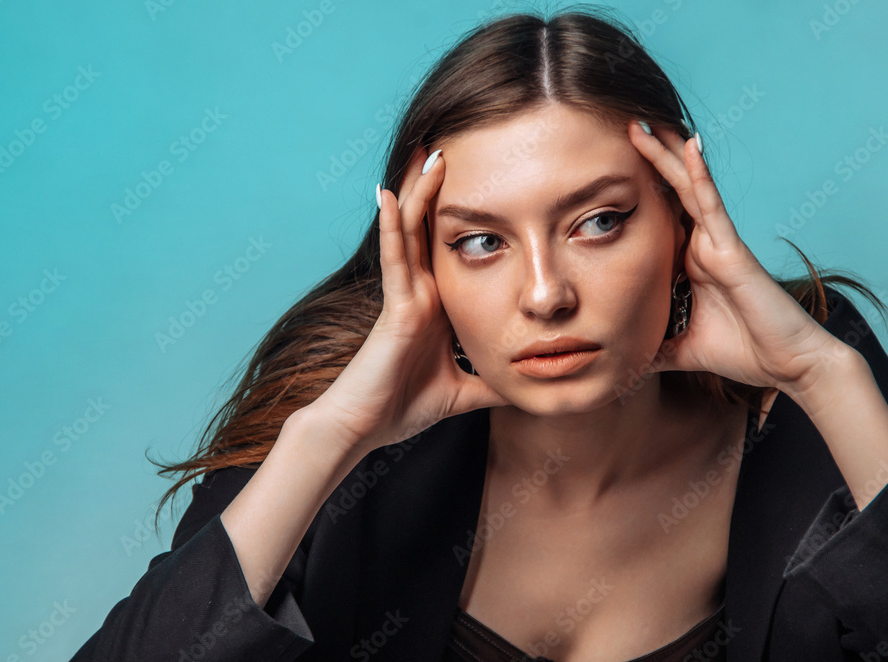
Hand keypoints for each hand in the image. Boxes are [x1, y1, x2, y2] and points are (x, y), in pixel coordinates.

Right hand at [309, 145, 509, 456]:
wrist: (363, 427)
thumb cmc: (400, 408)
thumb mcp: (462, 393)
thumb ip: (490, 386)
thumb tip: (524, 391)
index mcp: (435, 309)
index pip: (450, 253)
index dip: (461, 219)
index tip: (483, 186)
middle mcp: (419, 295)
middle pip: (431, 231)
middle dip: (440, 192)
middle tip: (452, 148)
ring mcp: (404, 298)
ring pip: (412, 233)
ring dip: (419, 192)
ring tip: (429, 151)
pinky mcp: (393, 309)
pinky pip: (394, 260)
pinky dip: (392, 227)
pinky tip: (390, 194)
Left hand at [628, 120, 845, 394]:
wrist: (787, 366)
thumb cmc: (745, 352)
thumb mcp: (683, 349)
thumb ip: (655, 348)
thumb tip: (624, 361)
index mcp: (691, 264)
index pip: (662, 219)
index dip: (641, 193)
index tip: (610, 171)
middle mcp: (704, 246)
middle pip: (672, 194)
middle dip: (651, 161)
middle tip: (626, 127)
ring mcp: (719, 244)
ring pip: (689, 189)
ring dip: (667, 155)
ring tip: (645, 124)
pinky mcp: (732, 249)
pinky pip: (711, 205)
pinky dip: (699, 175)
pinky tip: (688, 146)